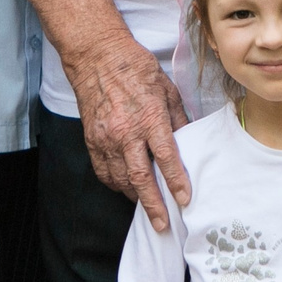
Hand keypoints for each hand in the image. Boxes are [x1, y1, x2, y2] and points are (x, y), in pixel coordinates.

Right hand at [70, 33, 191, 229]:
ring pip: (120, 179)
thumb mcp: (168, 89)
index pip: (166, 157)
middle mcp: (125, 131)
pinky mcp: (91, 140)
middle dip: (153, 205)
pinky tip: (125, 188)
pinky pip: (103, 171)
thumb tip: (190, 143)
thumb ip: (179, 119)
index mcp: (149, 117)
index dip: (176, 181)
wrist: (98, 57)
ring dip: (135, 197)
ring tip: (148, 207)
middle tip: (163, 224)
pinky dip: (116, 184)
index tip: (185, 199)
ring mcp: (105, 138)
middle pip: (140, 178)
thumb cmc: (136, 69)